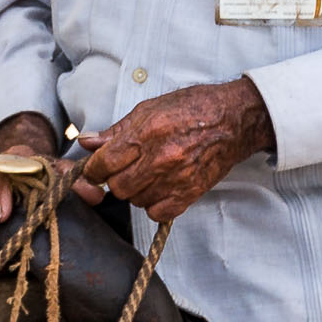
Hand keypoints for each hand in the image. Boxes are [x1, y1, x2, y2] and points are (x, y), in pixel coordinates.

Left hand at [76, 77, 272, 224]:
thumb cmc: (193, 109)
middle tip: (128, 168)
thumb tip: (86, 141)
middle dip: (117, 179)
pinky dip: (154, 204)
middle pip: (118, 187)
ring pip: (136, 201)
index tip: (99, 168)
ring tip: (149, 174)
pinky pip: (157, 212)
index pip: (104, 164)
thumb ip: (116, 130)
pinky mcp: (189, 193)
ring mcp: (176, 178)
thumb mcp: (150, 109)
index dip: (95, 169)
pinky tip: (161, 188)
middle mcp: (160, 158)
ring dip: (136, 191)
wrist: (234, 120)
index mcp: (147, 133)